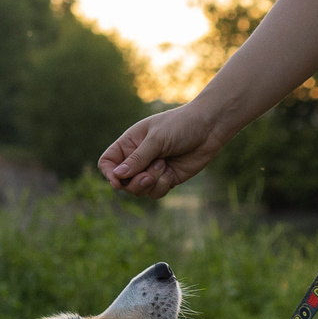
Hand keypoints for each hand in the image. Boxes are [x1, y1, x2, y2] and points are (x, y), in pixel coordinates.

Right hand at [99, 104, 223, 198]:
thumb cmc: (181, 126)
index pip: (108, 162)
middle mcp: (138, 158)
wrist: (209, 128)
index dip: (109, 174)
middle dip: (134, 182)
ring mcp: (152, 170)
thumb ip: (137, 159)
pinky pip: (155, 192)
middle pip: (123, 182)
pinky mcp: (167, 179)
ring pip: (139, 190)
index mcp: (130, 143)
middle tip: (147, 175)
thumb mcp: (156, 140)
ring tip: (163, 166)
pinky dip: (162, 186)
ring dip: (151, 182)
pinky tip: (171, 172)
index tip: (118, 181)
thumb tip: (117, 176)